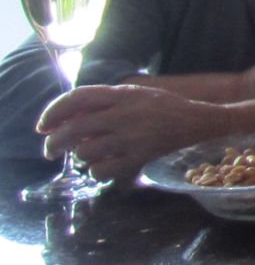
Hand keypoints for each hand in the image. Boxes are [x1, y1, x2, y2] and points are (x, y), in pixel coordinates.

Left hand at [37, 84, 230, 180]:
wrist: (200, 120)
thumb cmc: (163, 106)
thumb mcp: (135, 94)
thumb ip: (104, 102)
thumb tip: (65, 118)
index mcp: (123, 93)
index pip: (76, 98)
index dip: (53, 113)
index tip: (43, 126)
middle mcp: (126, 113)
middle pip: (74, 129)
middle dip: (54, 143)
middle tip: (51, 151)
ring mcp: (133, 136)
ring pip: (85, 152)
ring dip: (80, 157)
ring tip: (89, 154)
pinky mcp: (141, 156)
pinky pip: (103, 170)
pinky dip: (97, 171)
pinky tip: (103, 166)